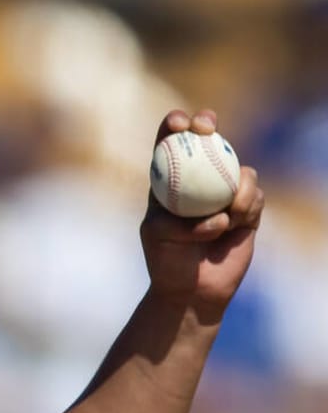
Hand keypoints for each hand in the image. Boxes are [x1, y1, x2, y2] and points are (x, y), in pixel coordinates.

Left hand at [140, 109, 264, 319]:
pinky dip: (246, 206)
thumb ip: (178, 222)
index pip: (167, 142)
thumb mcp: (159, 236)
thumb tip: (215, 216)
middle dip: (206, 123)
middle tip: (207, 128)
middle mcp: (197, 180)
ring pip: (238, 169)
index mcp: (168, 180)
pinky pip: (255, 195)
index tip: (177, 123)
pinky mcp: (248, 209)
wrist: (192, 289)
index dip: (172, 124)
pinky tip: (234, 224)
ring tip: (225, 218)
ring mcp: (224, 191)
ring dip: (235, 188)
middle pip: (206, 139)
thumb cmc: (166, 260)